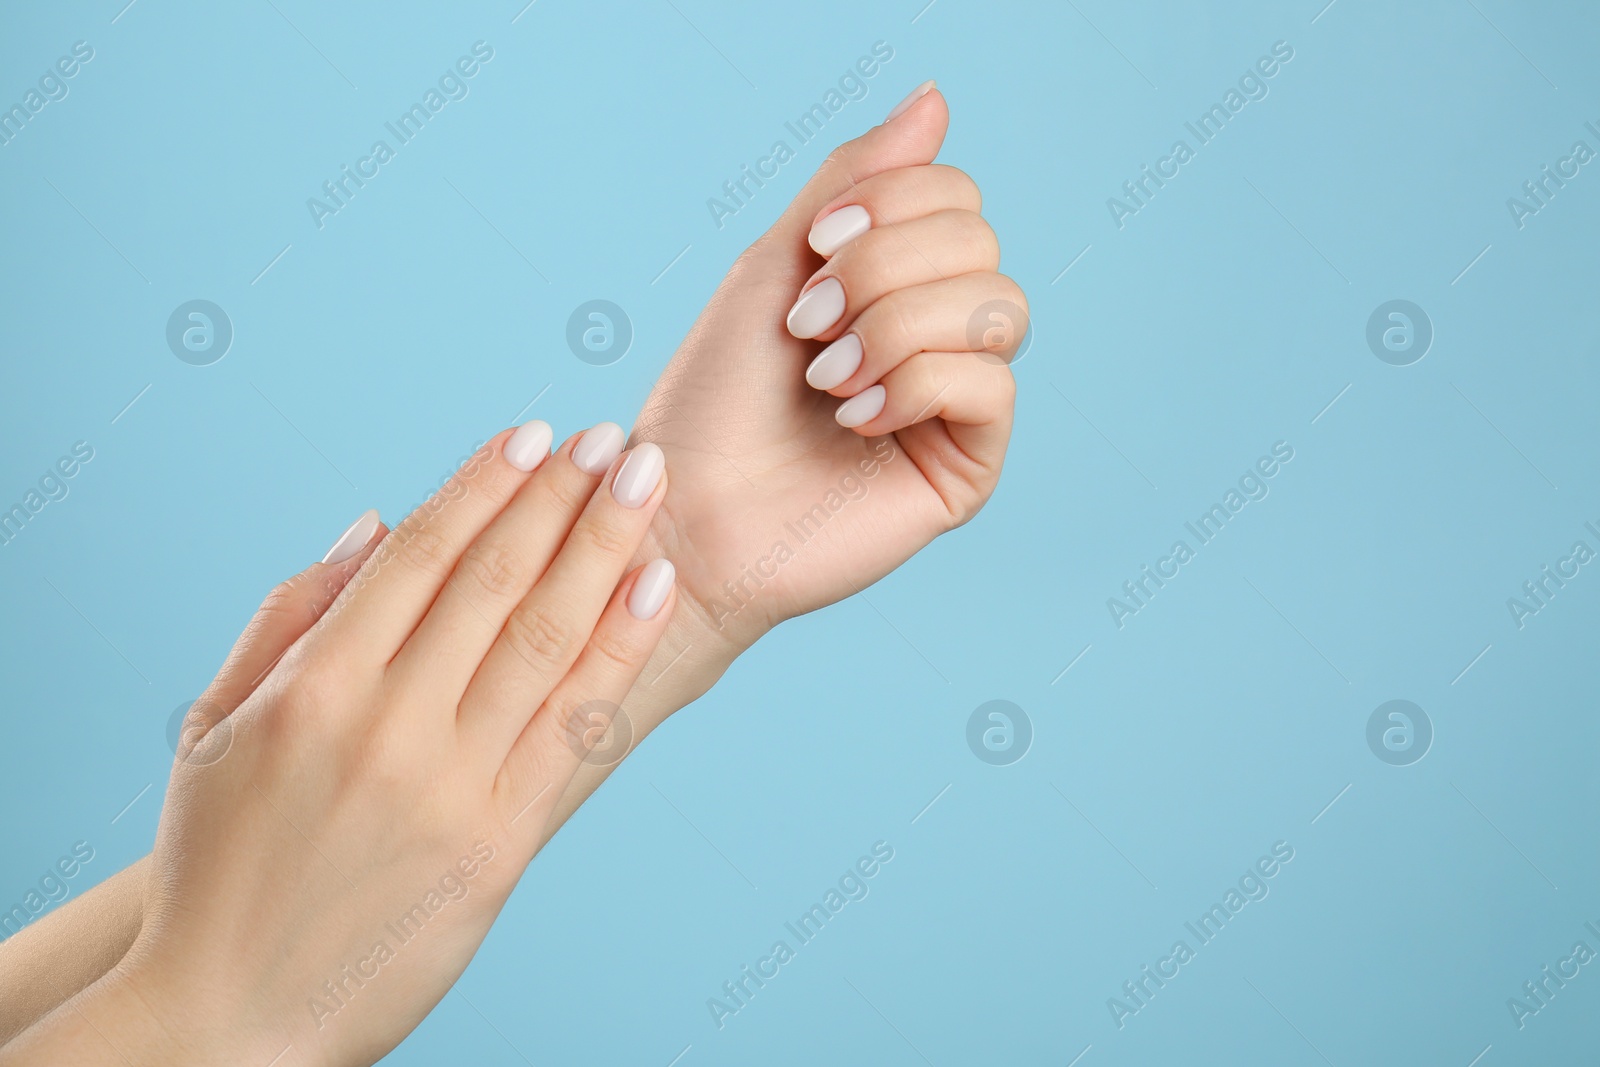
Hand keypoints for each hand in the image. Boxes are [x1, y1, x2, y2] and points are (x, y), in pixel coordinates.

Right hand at [4, 425, 677, 1065]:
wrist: (233, 1009)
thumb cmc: (217, 859)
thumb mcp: (214, 726)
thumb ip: (291, 616)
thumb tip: (376, 524)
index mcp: (312, 689)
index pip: (418, 558)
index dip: (482, 486)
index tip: (530, 435)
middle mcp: (386, 728)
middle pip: (494, 583)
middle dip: (560, 499)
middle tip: (607, 440)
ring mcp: (450, 787)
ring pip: (544, 640)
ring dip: (605, 550)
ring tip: (644, 482)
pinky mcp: (500, 843)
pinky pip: (573, 727)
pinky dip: (619, 650)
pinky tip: (653, 588)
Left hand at [636, 83, 1022, 648]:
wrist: (684, 508)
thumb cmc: (716, 396)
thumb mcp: (777, 262)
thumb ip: (855, 180)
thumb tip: (936, 99)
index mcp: (900, 282)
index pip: (955, 195)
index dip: (887, 206)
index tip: (812, 254)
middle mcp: (940, 335)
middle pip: (979, 241)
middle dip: (881, 271)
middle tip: (808, 328)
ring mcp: (959, 401)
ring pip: (998, 305)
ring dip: (893, 328)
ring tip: (827, 378)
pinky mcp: (969, 465)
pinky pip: (990, 383)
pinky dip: (913, 386)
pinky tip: (855, 420)